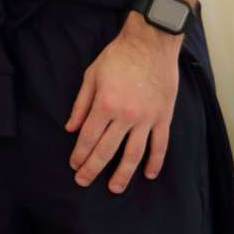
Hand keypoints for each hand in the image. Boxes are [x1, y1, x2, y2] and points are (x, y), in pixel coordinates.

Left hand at [65, 13, 182, 192]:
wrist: (150, 44)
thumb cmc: (117, 57)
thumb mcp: (91, 76)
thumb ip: (80, 104)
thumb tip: (70, 128)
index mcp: (104, 104)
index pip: (89, 137)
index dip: (80, 154)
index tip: (74, 166)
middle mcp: (126, 115)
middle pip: (107, 150)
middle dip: (94, 168)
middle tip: (84, 182)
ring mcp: (147, 118)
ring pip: (134, 154)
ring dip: (124, 173)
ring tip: (115, 189)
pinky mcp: (163, 117)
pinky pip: (160, 145)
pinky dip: (155, 162)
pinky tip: (149, 175)